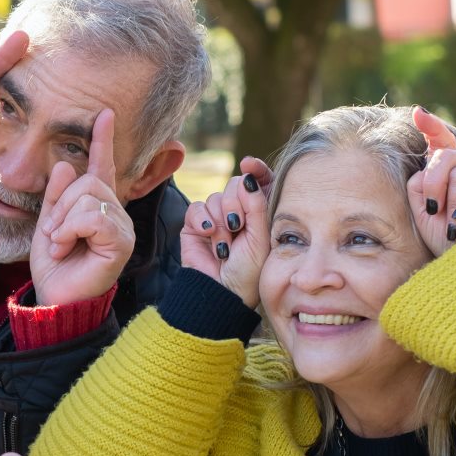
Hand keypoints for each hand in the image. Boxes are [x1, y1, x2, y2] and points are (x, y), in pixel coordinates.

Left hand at [29, 109, 132, 305]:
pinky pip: (93, 216)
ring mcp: (121, 226)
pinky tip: (66, 247)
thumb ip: (56, 195)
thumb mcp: (48, 222)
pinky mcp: (121, 241)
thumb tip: (64, 164)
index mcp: (97, 205)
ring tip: (60, 243)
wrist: (55, 296)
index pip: (102, 167)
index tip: (104, 114)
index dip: (102, 140)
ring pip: (89, 197)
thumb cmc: (55, 265)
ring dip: (63, 221)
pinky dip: (71, 229)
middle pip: (88, 181)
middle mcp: (114, 212)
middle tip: (54, 233)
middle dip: (61, 205)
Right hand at [180, 157, 273, 307]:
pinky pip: (197, 207)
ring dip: (220, 221)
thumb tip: (248, 176)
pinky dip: (203, 220)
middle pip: (235, 185)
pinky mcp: (195, 225)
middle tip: (237, 226)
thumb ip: (257, 205)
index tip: (249, 164)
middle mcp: (238, 213)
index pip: (259, 182)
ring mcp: (216, 218)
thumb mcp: (260, 237)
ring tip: (224, 244)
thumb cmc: (248, 271)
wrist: (221, 291)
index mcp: (259, 214)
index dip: (256, 170)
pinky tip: (209, 235)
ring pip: (215, 197)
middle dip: (236, 204)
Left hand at [407, 107, 455, 256]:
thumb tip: (429, 154)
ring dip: (452, 201)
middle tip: (434, 210)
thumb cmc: (449, 246)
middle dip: (433, 182)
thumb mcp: (425, 212)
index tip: (418, 114)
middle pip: (445, 155)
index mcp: (451, 178)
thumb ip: (421, 182)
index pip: (443, 145)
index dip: (433, 128)